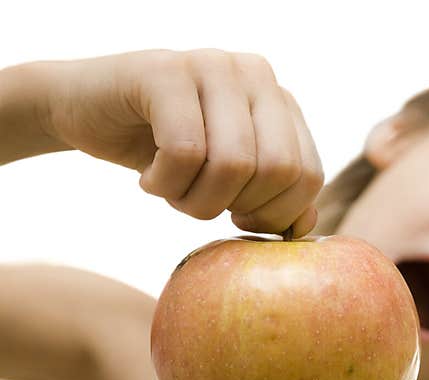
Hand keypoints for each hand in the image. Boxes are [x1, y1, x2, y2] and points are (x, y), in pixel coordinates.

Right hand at [42, 49, 322, 236]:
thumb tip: (304, 228)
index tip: (238, 218)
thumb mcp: (228, 181)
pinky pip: (185, 152)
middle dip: (236, 208)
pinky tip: (148, 179)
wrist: (83, 111)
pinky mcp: (165, 71)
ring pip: (233, 164)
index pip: (308, 175)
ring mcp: (212, 65)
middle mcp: (255, 73)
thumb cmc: (163, 150)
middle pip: (277, 171)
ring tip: (171, 192)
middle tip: (199, 205)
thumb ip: (272, 201)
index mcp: (280, 99)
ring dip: (195, 201)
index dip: (276, 214)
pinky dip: (164, 184)